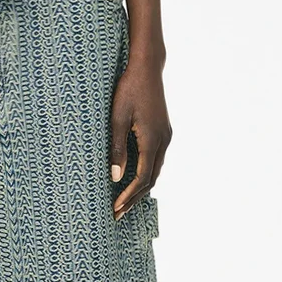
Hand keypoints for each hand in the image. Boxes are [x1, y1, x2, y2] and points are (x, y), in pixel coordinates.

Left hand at [109, 59, 170, 218]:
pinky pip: (155, 159)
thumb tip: (115, 178)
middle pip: (151, 179)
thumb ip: (117, 149)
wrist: (146, 68)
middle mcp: (163, 140)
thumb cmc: (128, 90)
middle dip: (134, 198)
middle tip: (117, 213)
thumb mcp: (116, 119)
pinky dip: (145, 174)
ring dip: (140, 188)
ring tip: (123, 201)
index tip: (115, 209)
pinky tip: (133, 179)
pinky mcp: (163, 131)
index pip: (142, 178)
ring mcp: (165, 135)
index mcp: (153, 139)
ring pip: (155, 170)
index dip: (129, 196)